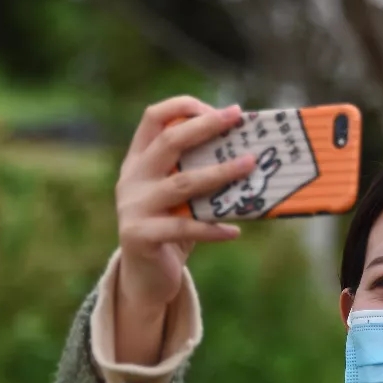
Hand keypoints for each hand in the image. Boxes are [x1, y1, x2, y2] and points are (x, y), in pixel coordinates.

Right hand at [116, 95, 254, 316]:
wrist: (144, 276)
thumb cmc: (171, 225)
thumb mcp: (178, 194)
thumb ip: (196, 170)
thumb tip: (248, 151)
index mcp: (138, 159)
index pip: (154, 117)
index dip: (185, 106)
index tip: (222, 110)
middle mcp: (132, 178)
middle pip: (169, 141)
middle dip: (206, 126)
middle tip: (237, 118)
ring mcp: (133, 206)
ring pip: (183, 183)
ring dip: (220, 172)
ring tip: (250, 165)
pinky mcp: (140, 235)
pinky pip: (184, 228)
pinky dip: (213, 229)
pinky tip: (235, 231)